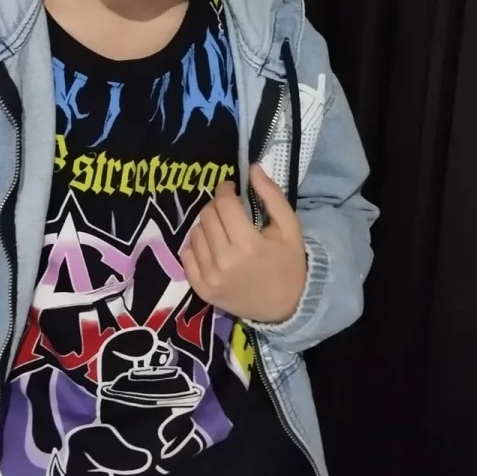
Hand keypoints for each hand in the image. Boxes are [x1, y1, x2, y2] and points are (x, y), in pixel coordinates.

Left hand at [180, 164, 306, 323]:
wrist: (286, 307)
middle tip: (229, 210)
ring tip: (223, 230)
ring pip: (194, 233)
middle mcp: (225, 262)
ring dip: (207, 225)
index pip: (224, 204)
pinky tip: (212, 246)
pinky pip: (186, 255)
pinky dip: (196, 246)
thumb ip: (272, 195)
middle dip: (217, 206)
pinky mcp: (201, 290)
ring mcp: (210, 278)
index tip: (232, 190)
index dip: (226, 190)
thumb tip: (252, 168)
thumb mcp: (290, 227)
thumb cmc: (289, 263)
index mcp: (249, 245)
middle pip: (207, 216)